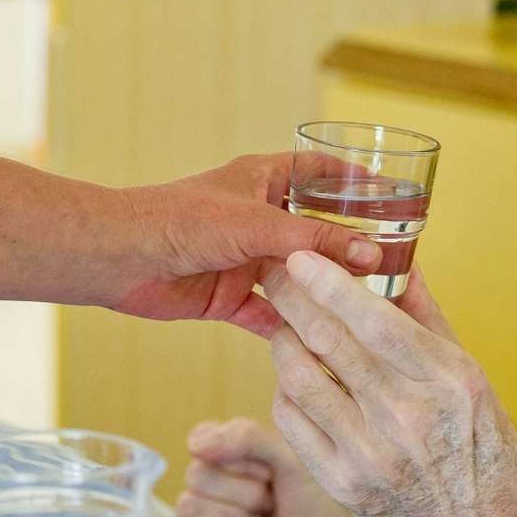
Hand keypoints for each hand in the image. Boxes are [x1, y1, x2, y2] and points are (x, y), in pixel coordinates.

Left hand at [111, 154, 382, 335]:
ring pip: (296, 278)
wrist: (120, 258)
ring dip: (324, 293)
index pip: (321, 172)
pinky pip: (268, 315)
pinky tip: (323, 344)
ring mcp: (243, 259)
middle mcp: (257, 219)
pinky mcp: (227, 296)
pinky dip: (291, 328)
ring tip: (368, 310)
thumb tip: (371, 256)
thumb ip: (315, 241)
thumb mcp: (259, 225)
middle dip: (349, 248)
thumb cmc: (180, 221)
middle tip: (396, 266)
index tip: (397, 195)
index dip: (357, 180)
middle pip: (315, 232)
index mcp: (264, 180)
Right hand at [177, 418, 400, 516]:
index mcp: (229, 449)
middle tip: (271, 502)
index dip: (234, 458)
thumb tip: (196, 445)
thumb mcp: (291, 459)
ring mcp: (205, 513)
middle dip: (244, 494)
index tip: (267, 471)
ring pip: (190, 508)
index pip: (200, 439)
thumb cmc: (314, 502)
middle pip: (196, 476)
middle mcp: (212, 478)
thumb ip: (249, 438)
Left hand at [261, 252, 516, 516]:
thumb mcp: (476, 383)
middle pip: (329, 342)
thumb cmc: (483, 457)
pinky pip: (292, 421)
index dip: (331, 284)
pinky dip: (286, 389)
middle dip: (292, 298)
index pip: (375, 321)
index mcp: (449, 383)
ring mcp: (369, 453)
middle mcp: (406, 416)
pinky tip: (294, 375)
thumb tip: (403, 262)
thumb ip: (431, 322)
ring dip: (283, 341)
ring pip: (299, 378)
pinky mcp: (340, 482)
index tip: (302, 256)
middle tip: (274, 272)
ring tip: (285, 324)